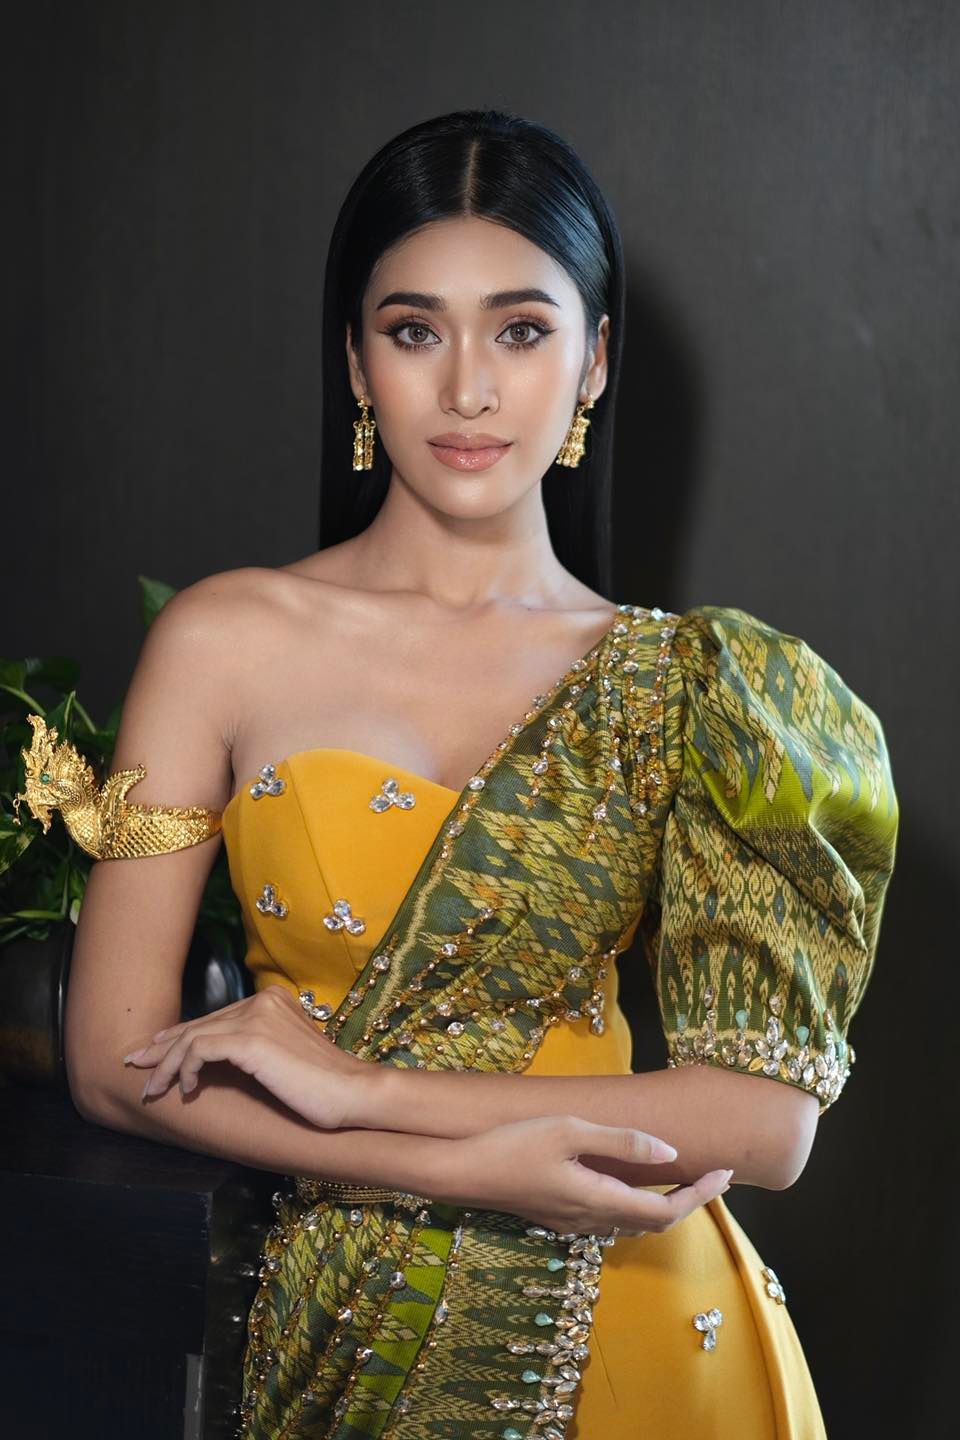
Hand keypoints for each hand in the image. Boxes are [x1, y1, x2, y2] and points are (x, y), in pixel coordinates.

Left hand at [122, 985, 377, 1128]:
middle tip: (137, 1067)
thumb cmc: (324, 1087)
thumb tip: (217, 1059)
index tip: (157, 1053)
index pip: (216, 1017)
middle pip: (200, 1024)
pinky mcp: (251, 1040)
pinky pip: (200, 1049)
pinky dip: (186, 1069)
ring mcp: (257, 1017)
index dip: (181, 1036)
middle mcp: (262, 1001)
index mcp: (272, 1000)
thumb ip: (256, 1049)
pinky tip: (187, 1089)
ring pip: (194, 1036)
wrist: (352, 1093)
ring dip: (167, 1064)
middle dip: (163, 1048)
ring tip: (153, 1088)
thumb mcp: (286, 1059)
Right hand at [450, 1114, 732, 1236]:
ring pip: (630, 1224)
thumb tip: (671, 1152)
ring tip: (682, 1180)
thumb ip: (621, 1142)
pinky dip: (635, 1206)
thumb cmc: (514, 1144)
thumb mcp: (570, 1130)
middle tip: (714, 1178)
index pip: (665, 1212)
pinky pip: (609, 1219)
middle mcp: (591, 1220)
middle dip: (689, 1203)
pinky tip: (631, 1185)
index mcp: (600, 1200)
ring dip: (662, 1207)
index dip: (700, 1197)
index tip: (725, 1176)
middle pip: (652, 1224)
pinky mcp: (557, 1217)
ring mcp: (572, 1223)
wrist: (461, 1172)